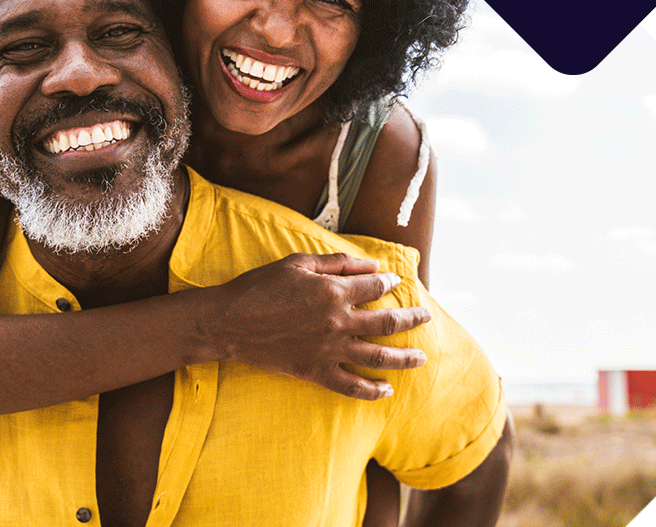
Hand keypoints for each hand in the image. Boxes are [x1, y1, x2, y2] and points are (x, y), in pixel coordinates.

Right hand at [207, 253, 429, 399]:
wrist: (230, 322)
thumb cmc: (261, 286)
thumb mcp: (298, 263)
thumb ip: (337, 263)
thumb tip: (372, 265)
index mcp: (332, 292)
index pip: (374, 287)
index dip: (388, 282)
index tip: (395, 281)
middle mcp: (337, 322)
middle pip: (387, 322)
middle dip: (411, 319)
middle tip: (425, 317)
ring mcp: (328, 351)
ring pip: (378, 358)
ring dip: (404, 359)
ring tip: (421, 358)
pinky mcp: (315, 372)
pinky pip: (350, 387)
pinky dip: (371, 391)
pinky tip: (387, 390)